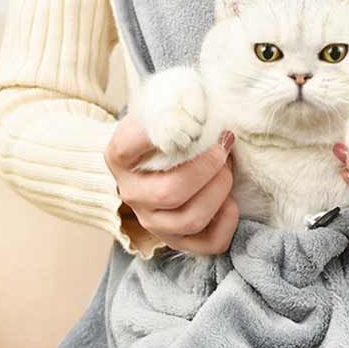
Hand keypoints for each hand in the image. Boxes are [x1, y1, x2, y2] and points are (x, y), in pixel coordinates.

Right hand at [104, 115, 238, 253]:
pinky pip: (209, 243)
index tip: (192, 121)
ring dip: (220, 191)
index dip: (163, 132)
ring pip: (191, 219)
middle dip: (208, 167)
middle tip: (222, 148)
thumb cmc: (163, 132)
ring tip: (226, 170)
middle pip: (171, 192)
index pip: (129, 146)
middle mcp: (131, 194)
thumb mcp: (159, 110)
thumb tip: (202, 105)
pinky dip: (227, 221)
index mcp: (119, 157)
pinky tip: (229, 200)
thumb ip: (173, 104)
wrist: (151, 161)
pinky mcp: (178, 240)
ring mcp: (153, 222)